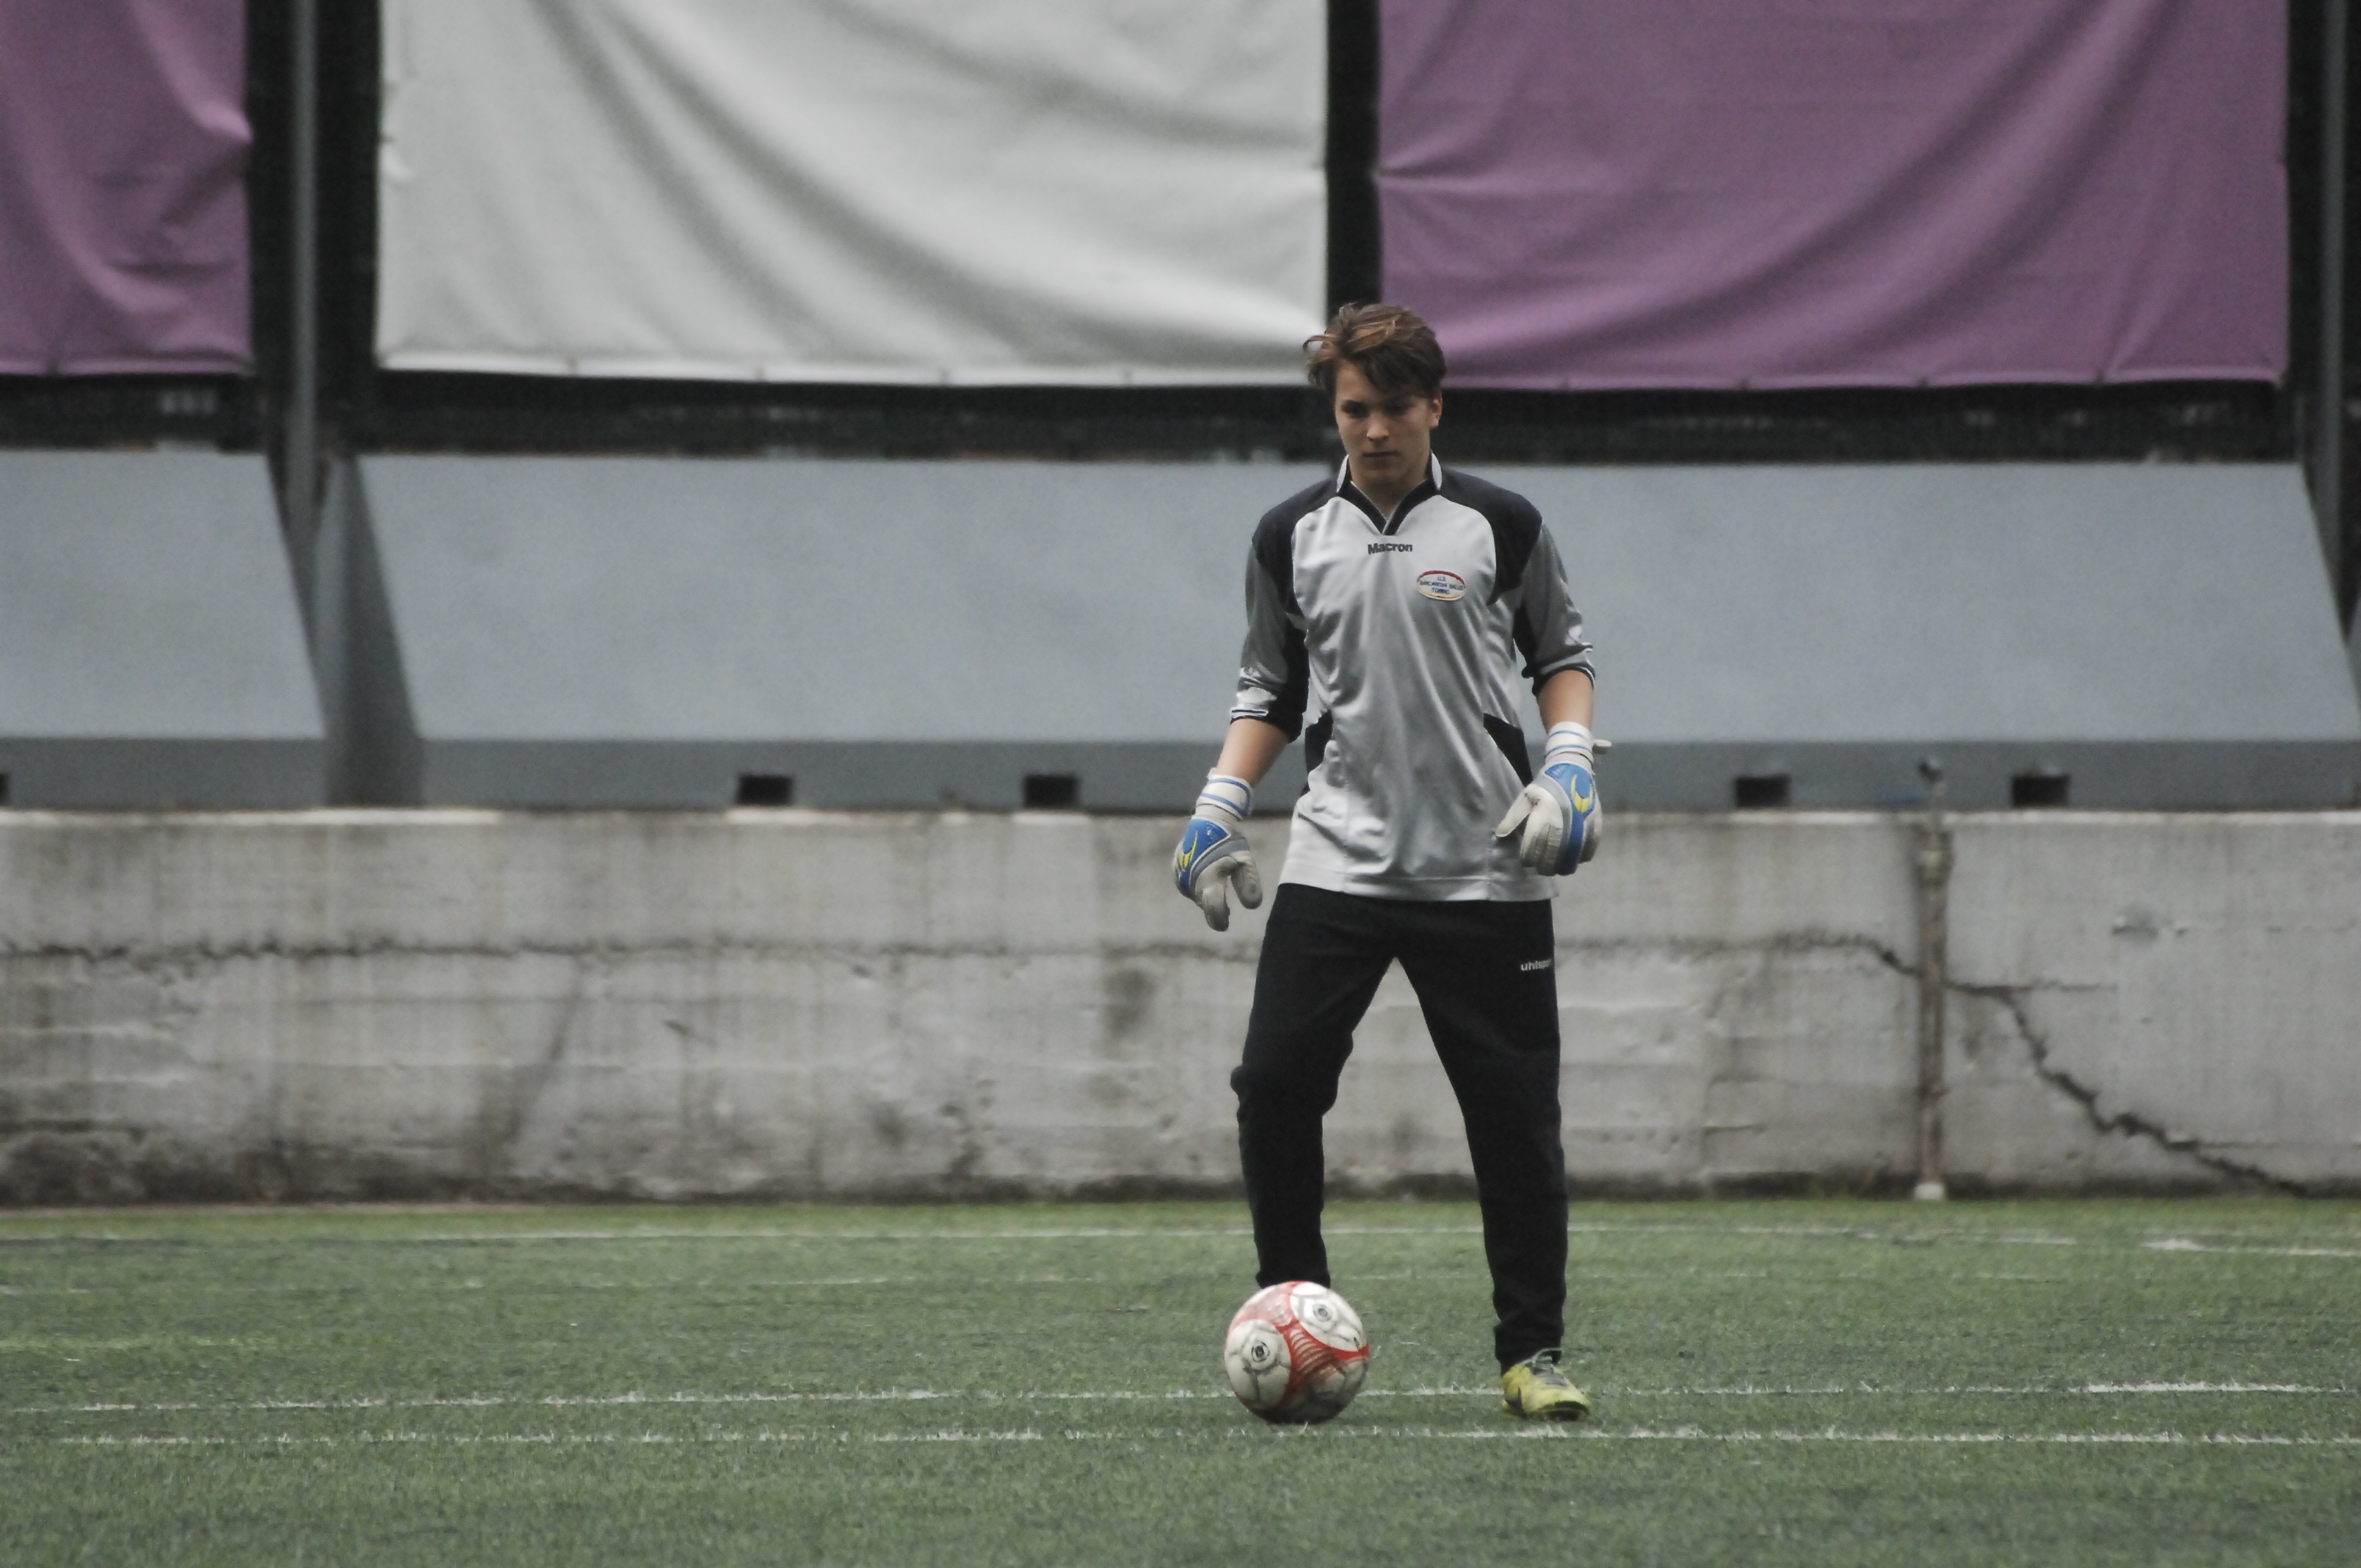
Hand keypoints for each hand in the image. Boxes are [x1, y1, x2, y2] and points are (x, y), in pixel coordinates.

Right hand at [1173, 773, 1262, 930]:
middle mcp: (1192, 880)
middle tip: (1227, 913)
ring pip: (1196, 895)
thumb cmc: (1229, 841)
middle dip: (1215, 910)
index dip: (1219, 920)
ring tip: (1218, 889)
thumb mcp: (1245, 861)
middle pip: (1204, 904)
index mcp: (1209, 879)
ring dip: (1207, 897)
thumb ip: (1249, 883)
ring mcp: (1181, 874)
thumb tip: (1252, 907)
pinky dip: (1198, 887)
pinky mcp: (1176, 869)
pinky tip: (1207, 879)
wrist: (1207, 820)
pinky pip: (1188, 886)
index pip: (1213, 908)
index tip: (1225, 925)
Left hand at [1493, 722, 1601, 874]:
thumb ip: (1513, 817)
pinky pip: (1590, 846)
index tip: (1526, 862)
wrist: (1573, 768)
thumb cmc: (1546, 784)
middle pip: (1553, 853)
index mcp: (1543, 814)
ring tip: (1557, 869)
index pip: (1533, 845)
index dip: (1528, 857)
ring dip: (1564, 866)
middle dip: (1545, 866)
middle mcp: (1563, 821)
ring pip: (1572, 854)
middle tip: (1541, 869)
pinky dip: (1582, 856)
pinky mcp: (1595, 822)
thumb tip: (1500, 834)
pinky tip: (1575, 859)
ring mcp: (1581, 822)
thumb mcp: (1526, 797)